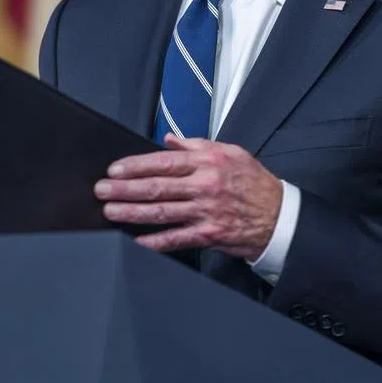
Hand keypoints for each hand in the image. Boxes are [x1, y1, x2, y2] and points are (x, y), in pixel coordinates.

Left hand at [95, 133, 282, 260]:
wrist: (279, 216)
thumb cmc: (255, 184)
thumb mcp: (231, 152)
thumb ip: (197, 145)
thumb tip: (169, 141)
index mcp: (208, 162)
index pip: (163, 162)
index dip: (135, 166)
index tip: (115, 169)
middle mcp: (204, 186)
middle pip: (157, 187)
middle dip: (125, 189)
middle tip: (102, 190)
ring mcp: (204, 212)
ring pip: (161, 212)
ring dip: (132, 212)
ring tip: (110, 210)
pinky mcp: (207, 234)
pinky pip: (174, 239)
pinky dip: (153, 241)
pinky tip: (135, 241)